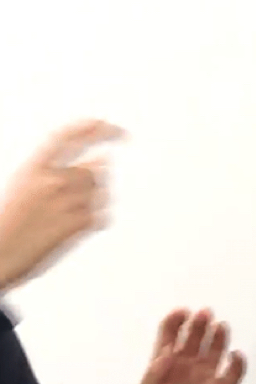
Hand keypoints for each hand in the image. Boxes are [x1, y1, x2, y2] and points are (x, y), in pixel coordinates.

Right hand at [0, 119, 123, 288]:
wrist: (1, 256)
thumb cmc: (13, 222)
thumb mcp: (24, 184)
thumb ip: (59, 168)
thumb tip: (104, 159)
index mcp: (34, 167)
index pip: (69, 137)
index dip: (94, 128)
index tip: (115, 129)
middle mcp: (53, 179)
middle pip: (96, 168)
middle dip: (90, 181)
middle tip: (67, 202)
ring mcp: (68, 200)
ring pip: (102, 191)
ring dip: (92, 201)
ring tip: (63, 217)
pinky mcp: (81, 221)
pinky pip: (103, 215)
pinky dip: (93, 222)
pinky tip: (69, 229)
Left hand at [132, 309, 245, 383]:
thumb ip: (153, 375)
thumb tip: (165, 354)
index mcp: (165, 367)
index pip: (170, 336)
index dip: (175, 322)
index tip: (182, 312)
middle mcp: (186, 368)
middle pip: (195, 337)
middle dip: (199, 324)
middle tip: (203, 314)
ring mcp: (205, 378)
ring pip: (216, 349)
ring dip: (219, 336)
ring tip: (220, 327)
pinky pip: (235, 371)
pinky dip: (238, 362)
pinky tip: (235, 356)